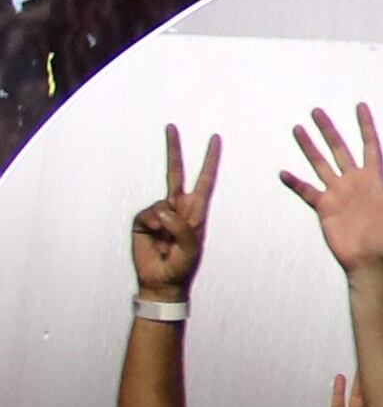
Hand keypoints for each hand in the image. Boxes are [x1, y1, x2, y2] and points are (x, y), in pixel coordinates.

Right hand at [131, 126, 216, 299]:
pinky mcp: (143, 220)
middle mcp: (178, 206)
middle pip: (176, 172)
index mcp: (197, 210)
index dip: (210, 159)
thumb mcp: (192, 247)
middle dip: (174, 149)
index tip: (215, 139)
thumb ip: (182, 227)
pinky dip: (151, 224)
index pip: (206, 179)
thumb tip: (165, 211)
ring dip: (164, 222)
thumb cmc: (183, 264)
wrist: (161, 280)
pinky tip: (154, 236)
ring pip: (161, 203)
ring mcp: (160, 212)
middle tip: (171, 126)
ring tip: (166, 241)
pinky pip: (148, 213)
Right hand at [281, 105, 382, 272]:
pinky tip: (284, 172)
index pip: (369, 145)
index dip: (365, 126)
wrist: (371, 261)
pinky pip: (307, 191)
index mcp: (374, 179)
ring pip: (320, 164)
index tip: (360, 106)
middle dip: (329, 130)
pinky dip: (295, 182)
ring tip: (298, 129)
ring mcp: (337, 193)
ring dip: (309, 147)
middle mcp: (354, 182)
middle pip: (339, 149)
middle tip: (317, 110)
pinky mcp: (324, 208)